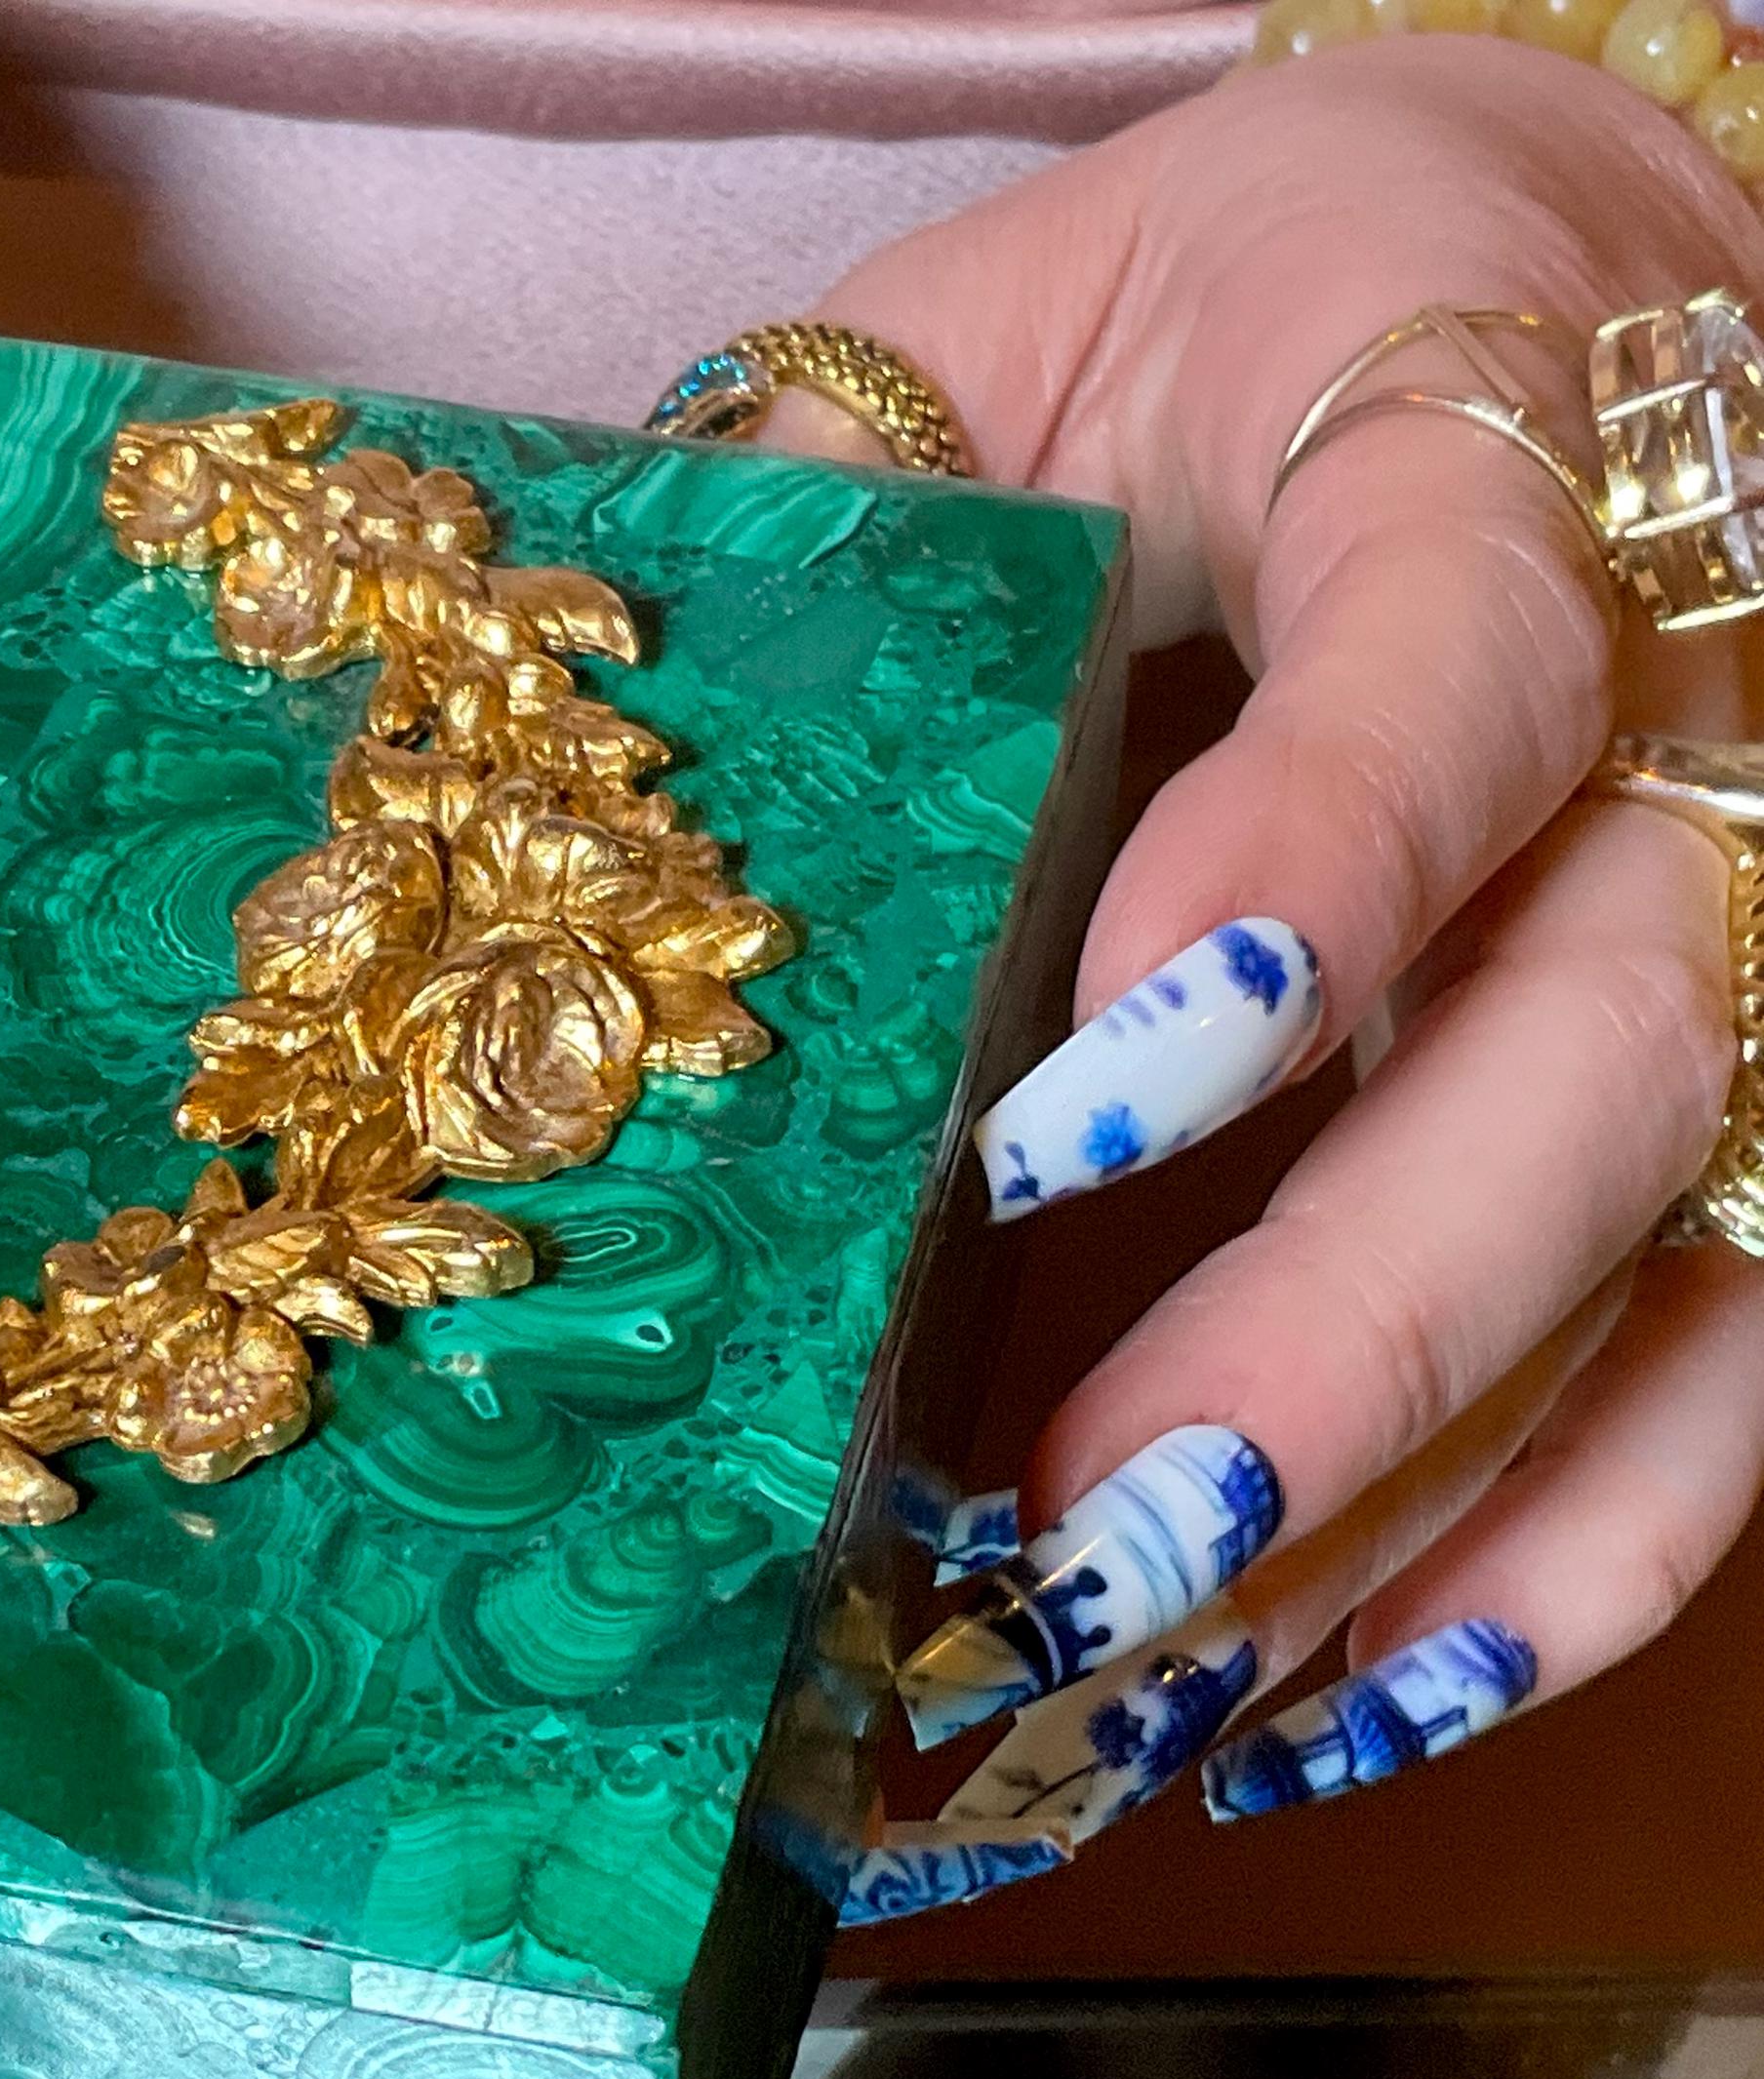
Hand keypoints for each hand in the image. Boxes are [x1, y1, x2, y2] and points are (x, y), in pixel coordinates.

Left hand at [813, 36, 1763, 1870]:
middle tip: (1086, 1532)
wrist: (1518, 263)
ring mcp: (1760, 887)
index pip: (1466, 650)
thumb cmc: (1202, 318)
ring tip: (1160, 1676)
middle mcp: (1705, 665)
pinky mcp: (1761, 1064)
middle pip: (1625, 1022)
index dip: (1311, 881)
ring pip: (1713, 1227)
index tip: (1059, 1132)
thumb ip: (829, 505)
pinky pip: (1755, 1343)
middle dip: (1357, 1315)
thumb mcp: (1000, 326)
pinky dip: (1574, 1552)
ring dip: (1439, 1492)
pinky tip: (1353, 1693)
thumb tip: (556, 779)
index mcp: (1475, 416)